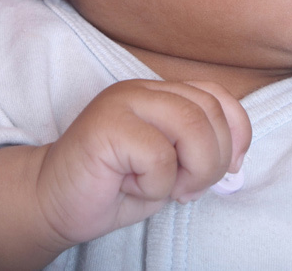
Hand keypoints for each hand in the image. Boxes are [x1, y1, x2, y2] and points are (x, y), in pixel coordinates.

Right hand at [34, 79, 251, 249]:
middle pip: (210, 112)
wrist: (54, 202)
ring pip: (191, 126)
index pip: (218, 96)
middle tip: (188, 188)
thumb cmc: (114, 186)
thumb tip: (237, 158)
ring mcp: (123, 101)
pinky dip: (156, 184)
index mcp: (160, 93)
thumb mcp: (170, 166)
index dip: (237, 131)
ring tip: (168, 188)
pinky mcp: (106, 124)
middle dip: (214, 161)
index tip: (232, 167)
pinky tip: (131, 185)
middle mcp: (143, 89)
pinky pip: (158, 155)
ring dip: (192, 170)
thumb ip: (199, 149)